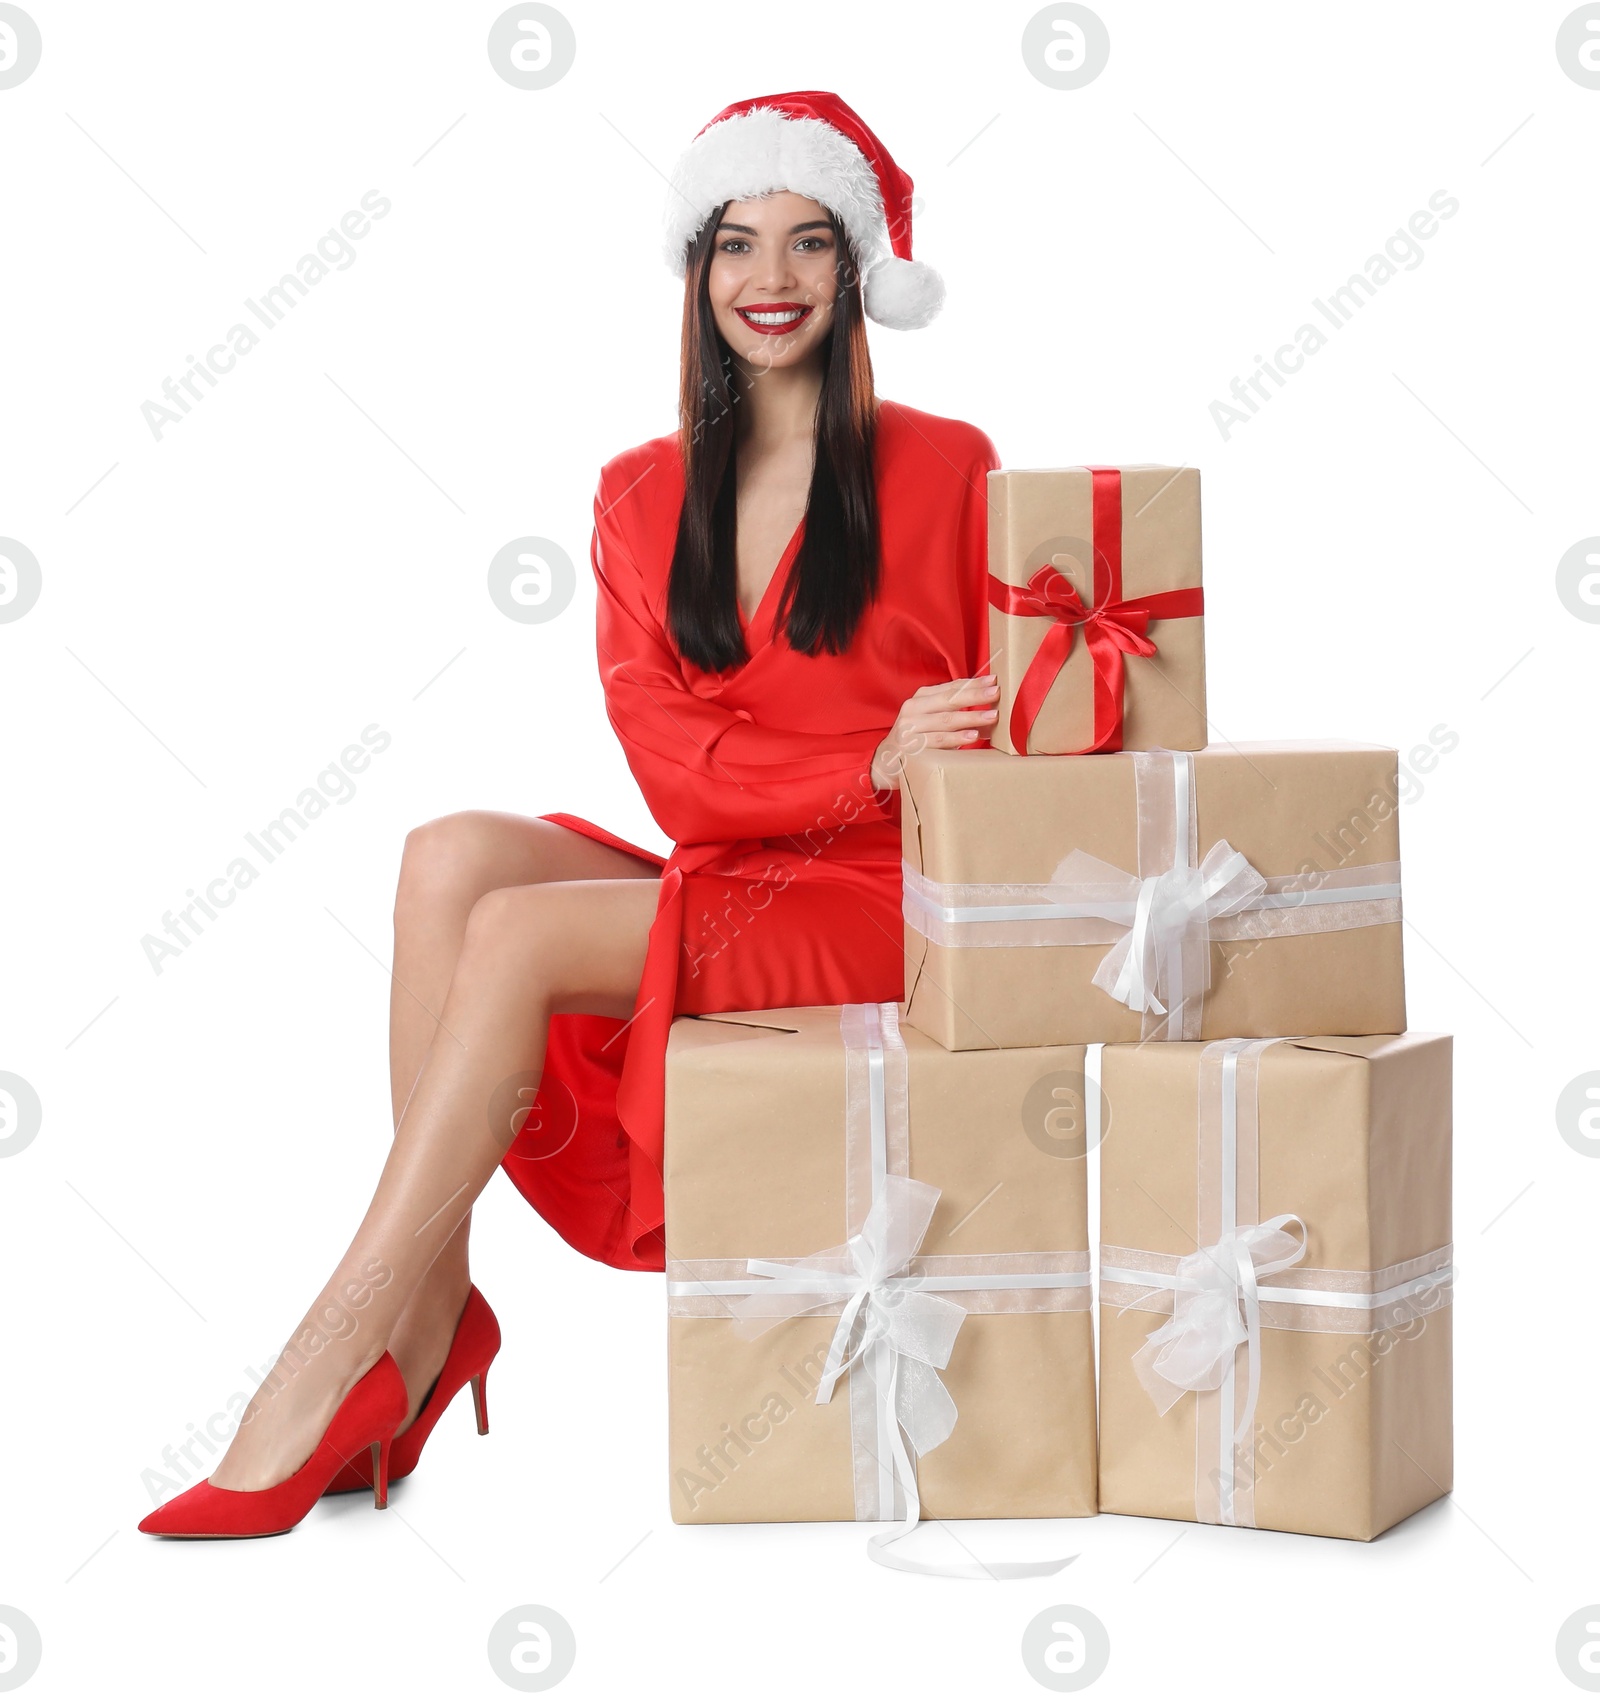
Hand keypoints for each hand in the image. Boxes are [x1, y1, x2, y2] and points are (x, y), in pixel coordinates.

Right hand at [870, 675, 1000, 790]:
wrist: (885, 762)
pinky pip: (937, 740)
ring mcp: (910, 727)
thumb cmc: (916, 739)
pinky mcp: (909, 746)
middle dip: (975, 696)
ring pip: (945, 720)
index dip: (973, 683)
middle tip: (996, 693)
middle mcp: (913, 709)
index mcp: (921, 698)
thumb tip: (990, 709)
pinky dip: (956, 738)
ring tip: (991, 716)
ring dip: (971, 717)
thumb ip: (954, 712)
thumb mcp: (931, 720)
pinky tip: (972, 736)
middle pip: (949, 699)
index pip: (951, 687)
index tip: (993, 680)